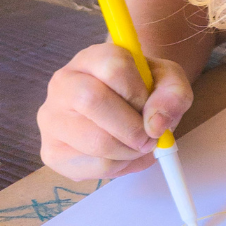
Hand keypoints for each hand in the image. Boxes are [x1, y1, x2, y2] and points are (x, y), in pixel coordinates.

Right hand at [38, 43, 193, 180]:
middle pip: (92, 100)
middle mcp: (63, 83)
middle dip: (133, 127)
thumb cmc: (144, 91)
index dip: (139, 93)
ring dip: (130, 151)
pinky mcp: (52, 152)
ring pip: (94, 141)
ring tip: (138, 146)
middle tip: (149, 138)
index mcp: (92, 58)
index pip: (113, 67)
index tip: (149, 107)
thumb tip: (156, 124)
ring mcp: (52, 118)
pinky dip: (120, 167)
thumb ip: (173, 94)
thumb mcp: (169, 81)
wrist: (121, 111)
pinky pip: (92, 166)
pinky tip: (122, 156)